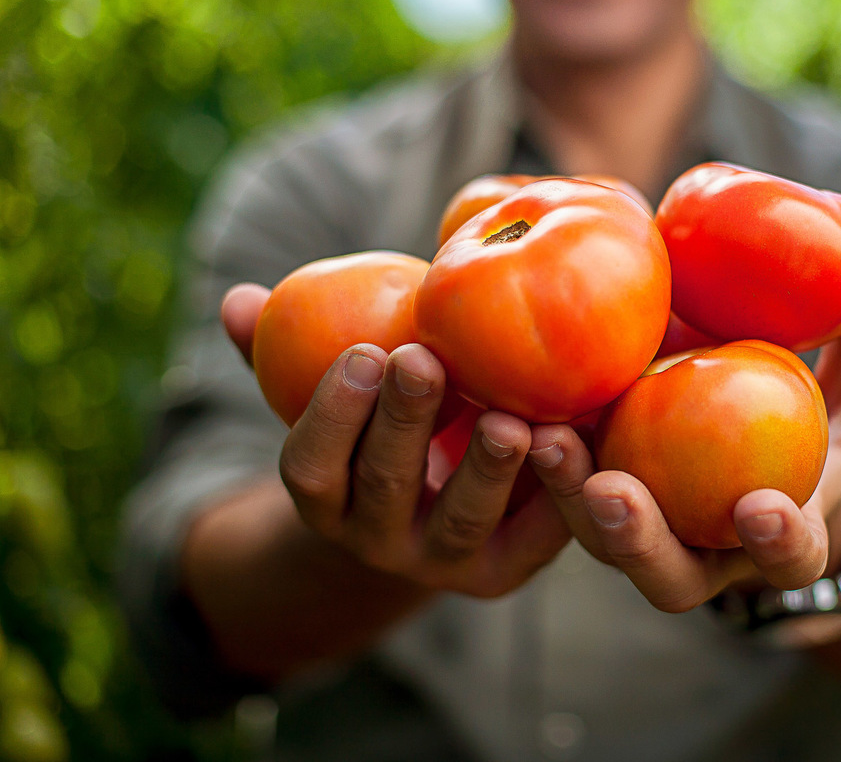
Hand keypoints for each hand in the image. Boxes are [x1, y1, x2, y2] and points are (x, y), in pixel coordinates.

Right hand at [220, 283, 570, 597]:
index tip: (361, 352)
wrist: (436, 508)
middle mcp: (376, 539)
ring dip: (484, 468)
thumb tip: (239, 301)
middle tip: (424, 360)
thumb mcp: (335, 394)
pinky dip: (553, 492)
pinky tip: (570, 439)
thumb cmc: (380, 427)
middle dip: (404, 422)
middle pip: (386, 485)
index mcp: (326, 498)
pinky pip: (532, 537)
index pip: (311, 467)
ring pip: (461, 519)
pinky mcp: (506, 570)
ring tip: (509, 418)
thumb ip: (287, 353)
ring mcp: (443, 563)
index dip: (330, 414)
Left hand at [528, 268, 840, 611]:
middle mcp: (705, 556)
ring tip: (543, 438)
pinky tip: (515, 407)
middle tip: (612, 491)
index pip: (788, 559)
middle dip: (639, 541)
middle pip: (668, 575)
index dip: (778, 543)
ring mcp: (646, 539)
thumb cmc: (804, 437)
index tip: (763, 506)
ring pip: (601, 543)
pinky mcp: (598, 505)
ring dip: (567, 497)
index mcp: (776, 539)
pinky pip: (563, 492)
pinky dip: (538, 459)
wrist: (749, 463)